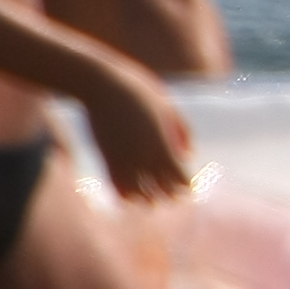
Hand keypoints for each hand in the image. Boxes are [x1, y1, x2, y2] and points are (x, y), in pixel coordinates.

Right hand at [84, 61, 196, 202]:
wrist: (100, 85)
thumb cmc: (139, 91)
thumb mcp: (168, 107)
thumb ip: (181, 131)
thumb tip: (189, 154)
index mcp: (163, 143)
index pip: (179, 176)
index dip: (185, 186)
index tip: (189, 189)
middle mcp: (144, 156)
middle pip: (161, 187)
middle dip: (169, 195)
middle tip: (174, 199)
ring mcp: (123, 159)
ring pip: (138, 192)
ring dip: (146, 199)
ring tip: (151, 203)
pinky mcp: (106, 158)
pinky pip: (116, 185)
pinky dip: (125, 195)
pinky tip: (130, 198)